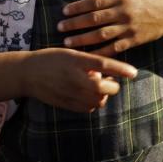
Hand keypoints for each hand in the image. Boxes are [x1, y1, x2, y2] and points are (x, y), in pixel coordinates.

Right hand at [22, 47, 137, 112]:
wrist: (28, 74)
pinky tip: (85, 94)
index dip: (121, 69)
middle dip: (112, 85)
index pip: (104, 65)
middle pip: (105, 88)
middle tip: (108, 80)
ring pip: (99, 100)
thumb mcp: (70, 53)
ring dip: (102, 95)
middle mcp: (76, 78)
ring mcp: (71, 93)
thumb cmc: (50, 59)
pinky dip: (93, 102)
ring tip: (94, 86)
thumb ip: (88, 62)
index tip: (134, 73)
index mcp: (77, 60)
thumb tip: (107, 71)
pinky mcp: (67, 104)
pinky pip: (89, 108)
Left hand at [58, 0, 162, 56]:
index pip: (95, 1)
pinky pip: (114, 48)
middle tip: (59, 27)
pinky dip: (100, 52)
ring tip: (67, 43)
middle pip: (95, 19)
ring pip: (101, 35)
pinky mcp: (134, 41)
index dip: (78, 7)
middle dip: (75, 24)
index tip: (64, 11)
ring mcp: (128, 28)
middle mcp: (124, 12)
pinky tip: (87, 56)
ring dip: (83, 39)